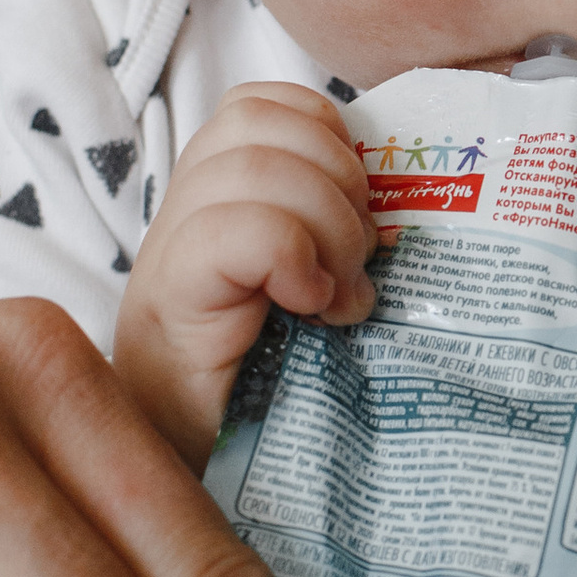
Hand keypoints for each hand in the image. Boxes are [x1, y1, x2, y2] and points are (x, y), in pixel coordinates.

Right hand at [113, 81, 375, 464]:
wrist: (198, 473)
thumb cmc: (269, 386)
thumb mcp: (316, 288)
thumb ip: (337, 232)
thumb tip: (407, 209)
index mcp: (219, 193)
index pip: (267, 103)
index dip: (327, 134)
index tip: (360, 207)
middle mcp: (184, 209)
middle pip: (261, 120)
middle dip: (338, 178)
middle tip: (357, 261)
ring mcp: (168, 252)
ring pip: (256, 165)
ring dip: (324, 226)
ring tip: (336, 295)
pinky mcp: (170, 299)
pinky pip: (240, 231)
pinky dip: (292, 259)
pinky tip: (309, 308)